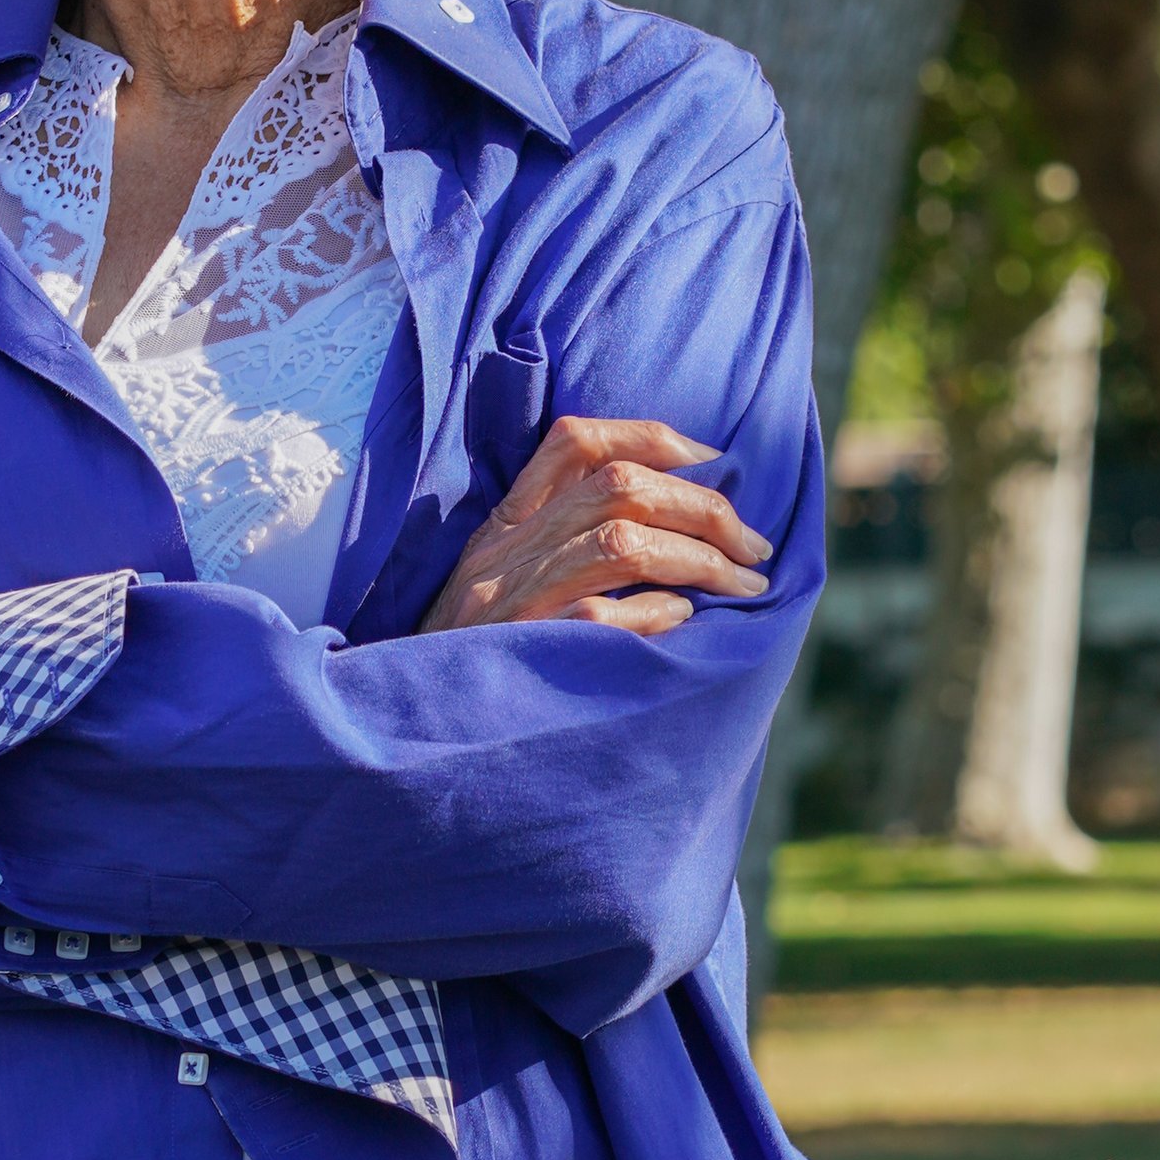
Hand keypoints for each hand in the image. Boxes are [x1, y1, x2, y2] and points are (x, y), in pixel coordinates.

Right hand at [419, 417, 772, 638]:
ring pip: (620, 544)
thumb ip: (558, 545)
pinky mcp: (520, 653)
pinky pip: (601, 617)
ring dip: (699, 560)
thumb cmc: (473, 659)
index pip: (574, 443)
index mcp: (503, 526)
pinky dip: (655, 612)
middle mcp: (504, 552)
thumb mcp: (498, 584)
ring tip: (743, 586)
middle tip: (754, 547)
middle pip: (619, 488)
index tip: (709, 457)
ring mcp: (511, 602)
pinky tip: (684, 622)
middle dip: (704, 509)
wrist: (405, 723)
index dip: (650, 436)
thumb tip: (669, 520)